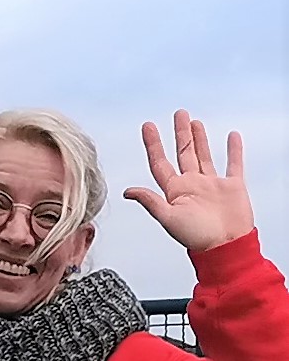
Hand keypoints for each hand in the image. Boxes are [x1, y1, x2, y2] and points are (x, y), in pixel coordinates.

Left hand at [124, 110, 254, 251]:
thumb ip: (151, 201)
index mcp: (174, 191)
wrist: (225, 246)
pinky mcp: (232, 186)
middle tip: (178, 113)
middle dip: (179, 134)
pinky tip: (231, 136)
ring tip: (194, 121)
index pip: (160, 162)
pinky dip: (233, 150)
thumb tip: (127, 191)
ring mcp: (212, 184)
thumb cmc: (196, 237)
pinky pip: (233, 163)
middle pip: (183, 153)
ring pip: (203, 155)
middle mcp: (191, 185)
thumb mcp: (169, 217)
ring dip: (200, 138)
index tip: (148, 126)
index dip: (153, 144)